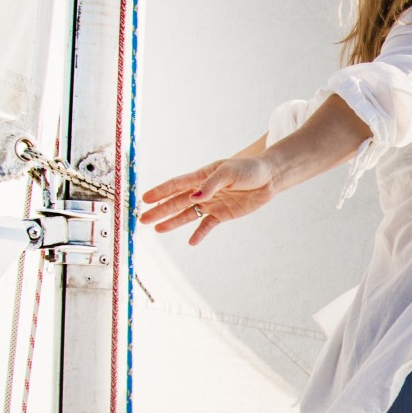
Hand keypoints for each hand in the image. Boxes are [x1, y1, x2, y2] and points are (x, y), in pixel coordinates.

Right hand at [140, 156, 275, 245]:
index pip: (176, 185)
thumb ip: (210, 185)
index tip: (144, 199)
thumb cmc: (248, 169)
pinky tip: (190, 242)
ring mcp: (212, 203)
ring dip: (173, 222)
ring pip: (188, 214)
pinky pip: (207, 225)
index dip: (160, 192)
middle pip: (177, 202)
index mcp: (201, 176)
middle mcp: (203, 191)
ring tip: (157, 229)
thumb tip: (193, 198)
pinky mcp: (223, 214)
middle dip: (160, 210)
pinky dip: (199, 234)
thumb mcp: (229, 173)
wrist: (269, 178)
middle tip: (142, 219)